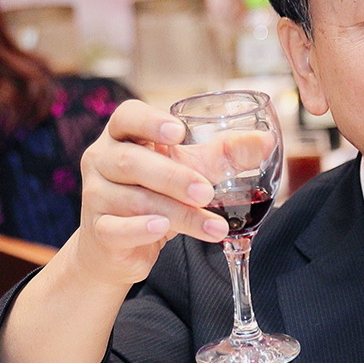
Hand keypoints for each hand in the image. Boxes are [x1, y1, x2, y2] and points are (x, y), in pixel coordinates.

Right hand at [69, 98, 228, 286]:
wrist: (119, 245)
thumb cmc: (155, 195)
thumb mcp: (191, 170)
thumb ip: (224, 155)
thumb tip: (267, 141)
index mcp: (122, 136)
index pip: (127, 117)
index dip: (149, 121)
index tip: (178, 132)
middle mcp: (102, 160)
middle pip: (131, 161)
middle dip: (173, 177)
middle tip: (206, 191)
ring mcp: (96, 196)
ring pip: (134, 200)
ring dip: (178, 213)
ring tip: (213, 226)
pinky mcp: (98, 230)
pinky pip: (117, 228)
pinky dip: (141, 228)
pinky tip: (163, 229)